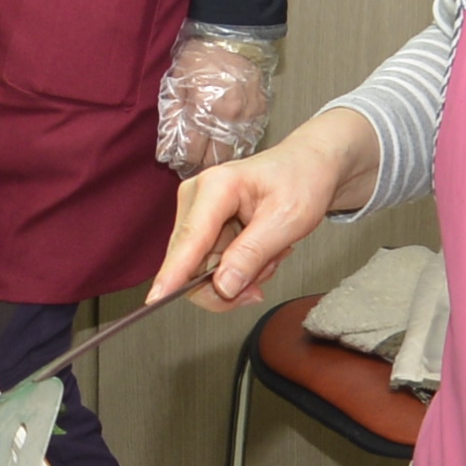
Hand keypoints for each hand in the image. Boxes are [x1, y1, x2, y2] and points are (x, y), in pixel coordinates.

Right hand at [148, 110, 369, 313]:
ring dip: (240, 275)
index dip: (173, 273)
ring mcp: (197, 215)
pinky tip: (261, 252)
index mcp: (216, 187)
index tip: (157, 298)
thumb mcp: (288, 219)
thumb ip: (253, 254)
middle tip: (266, 272)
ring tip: (270, 253)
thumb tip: (223, 287)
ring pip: (202, 273)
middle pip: (190, 265)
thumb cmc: (301, 180)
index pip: (189, 239)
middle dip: (229, 282)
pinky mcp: (203, 229)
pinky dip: (240, 270)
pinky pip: (212, 269)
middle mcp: (197, 199)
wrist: (309, 167)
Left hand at [149, 28, 281, 175]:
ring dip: (220, 157)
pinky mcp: (261, 111)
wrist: (235, 32)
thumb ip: (172, 116)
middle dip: (200, 163)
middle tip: (192, 162)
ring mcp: (248, 115)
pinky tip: (227, 142)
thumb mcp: (177, 81)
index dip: (181, 158)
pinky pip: (249, 139)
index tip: (177, 159)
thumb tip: (166, 147)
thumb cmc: (203, 53)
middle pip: (214, 158)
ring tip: (208, 154)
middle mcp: (228, 116)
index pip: (191, 151)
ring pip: (234, 152)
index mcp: (203, 109)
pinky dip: (237, 145)